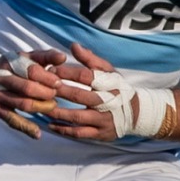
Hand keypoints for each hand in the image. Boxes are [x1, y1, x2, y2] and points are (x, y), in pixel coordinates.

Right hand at [0, 47, 68, 138]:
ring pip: (23, 104)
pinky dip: (26, 128)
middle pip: (28, 88)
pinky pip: (12, 120)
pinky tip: (37, 133)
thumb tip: (62, 57)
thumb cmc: (16, 66)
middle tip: (55, 95)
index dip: (48, 78)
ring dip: (41, 107)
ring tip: (52, 105)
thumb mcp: (29, 57)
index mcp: (9, 62)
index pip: (31, 71)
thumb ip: (46, 56)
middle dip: (46, 93)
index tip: (59, 83)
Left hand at [49, 42, 170, 141]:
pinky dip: (64, 130)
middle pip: (80, 96)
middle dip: (60, 91)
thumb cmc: (117, 88)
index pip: (86, 76)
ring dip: (58, 112)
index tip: (50, 69)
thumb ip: (90, 59)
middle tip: (42, 87)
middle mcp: (108, 102)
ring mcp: (104, 119)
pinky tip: (50, 124)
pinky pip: (79, 133)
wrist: (137, 113)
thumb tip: (73, 46)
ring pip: (77, 117)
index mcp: (109, 84)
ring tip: (42, 106)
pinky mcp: (100, 134)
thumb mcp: (108, 71)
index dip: (67, 72)